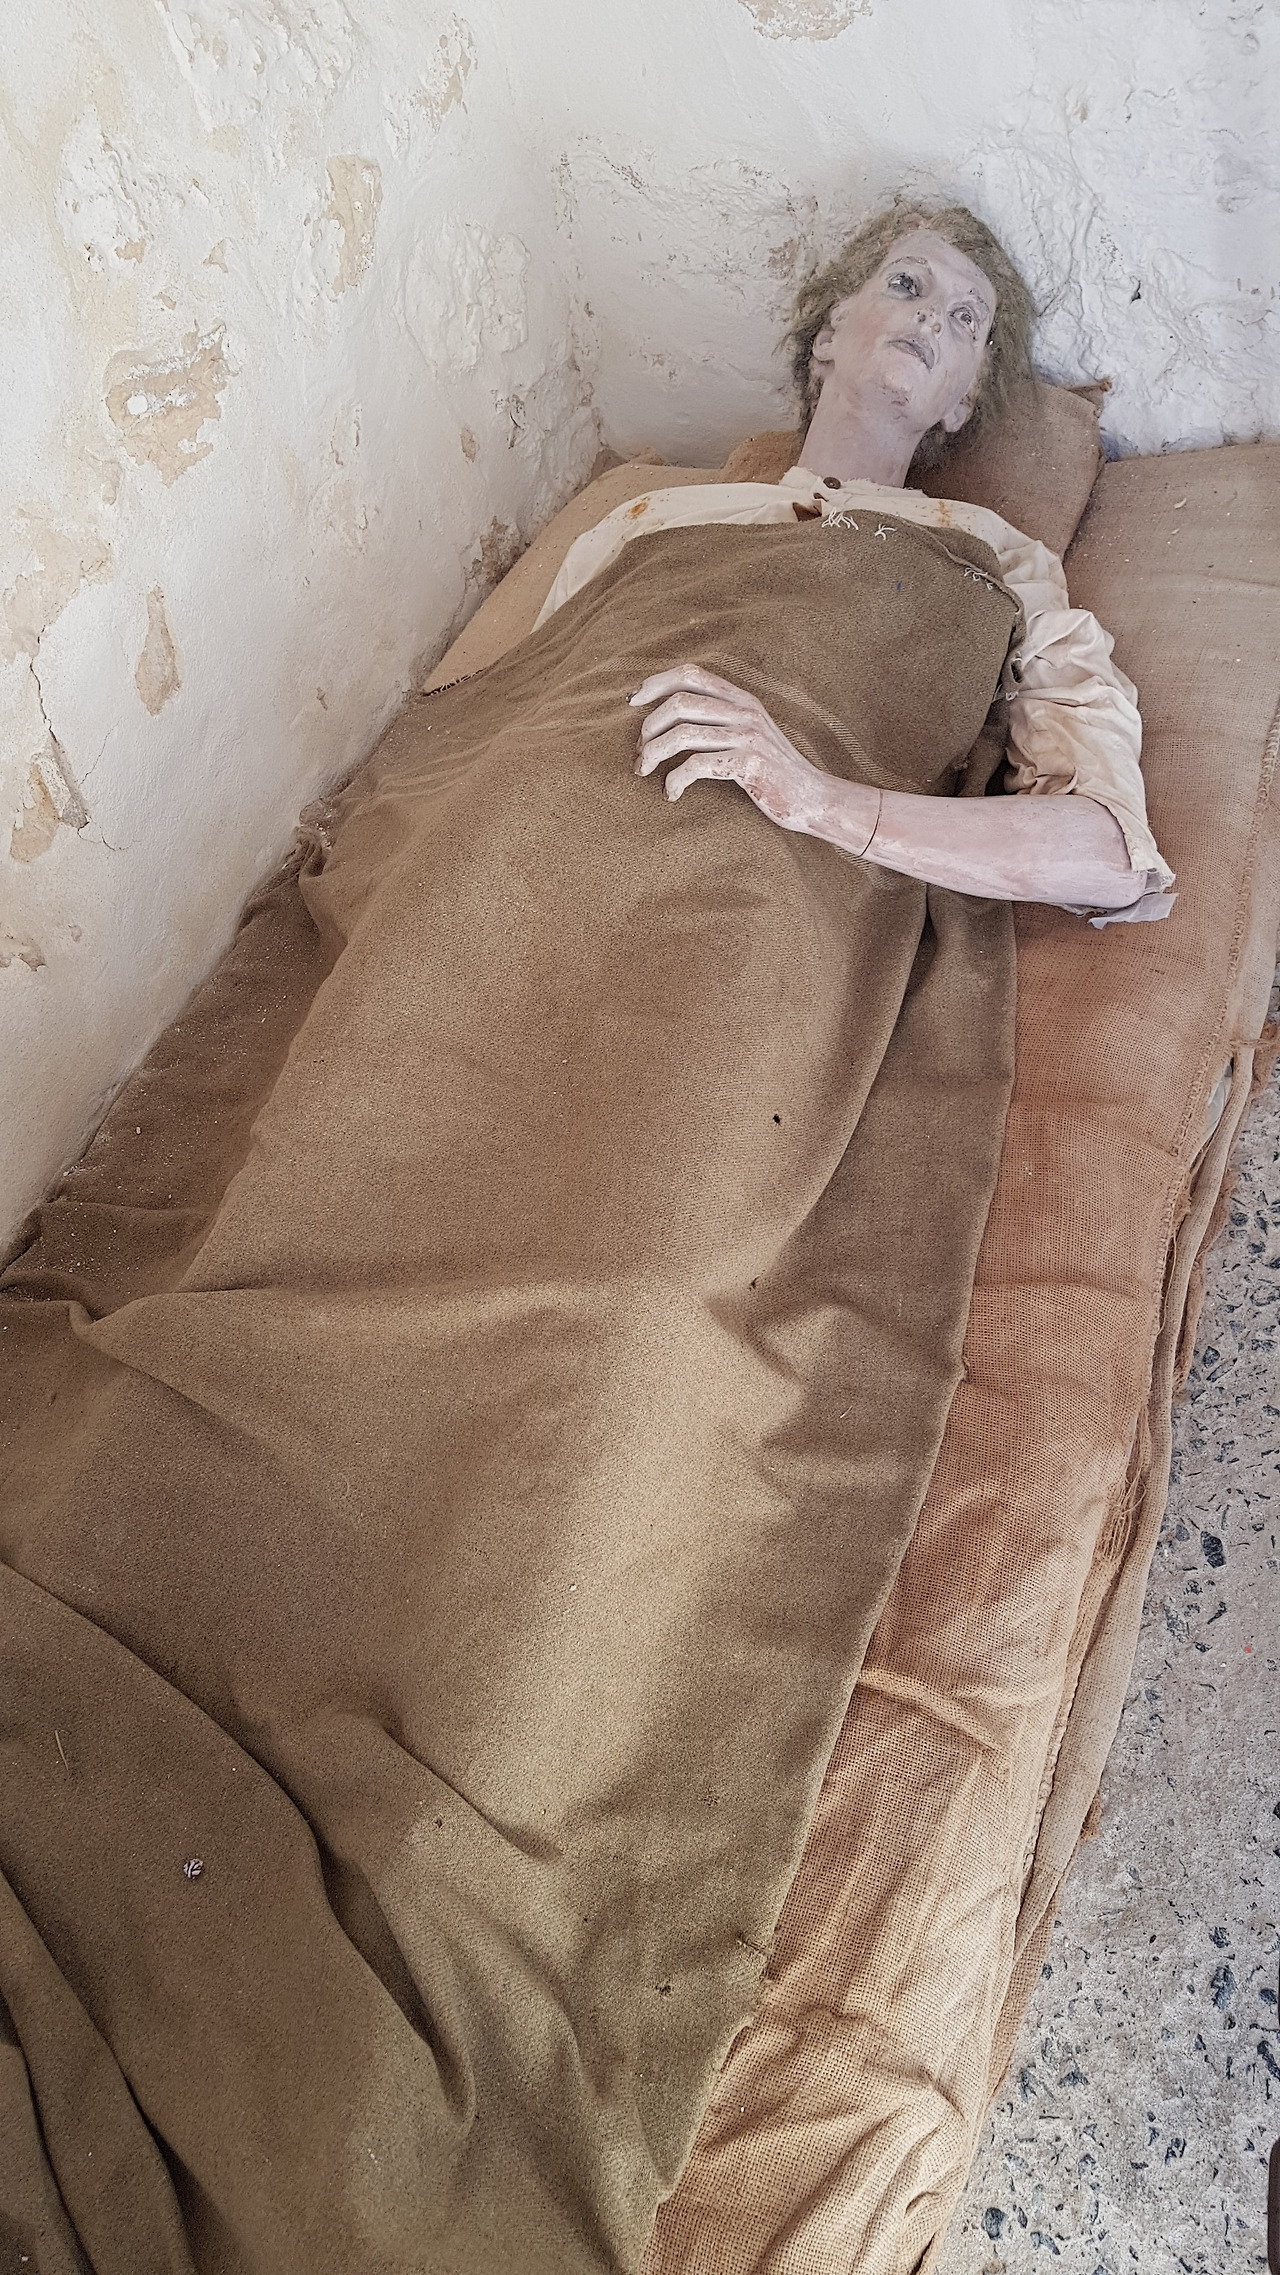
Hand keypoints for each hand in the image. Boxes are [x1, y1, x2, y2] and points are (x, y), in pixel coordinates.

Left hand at [629, 665, 827, 832]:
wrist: (812, 798)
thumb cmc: (772, 772)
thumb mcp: (749, 735)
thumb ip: (720, 719)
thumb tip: (670, 719)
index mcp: (742, 699)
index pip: (691, 674)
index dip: (655, 683)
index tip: (631, 701)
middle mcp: (745, 712)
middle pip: (678, 703)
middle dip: (648, 728)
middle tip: (638, 753)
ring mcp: (748, 737)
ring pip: (682, 734)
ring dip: (652, 754)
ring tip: (643, 771)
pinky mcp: (749, 765)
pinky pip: (696, 765)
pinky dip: (674, 780)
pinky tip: (671, 793)